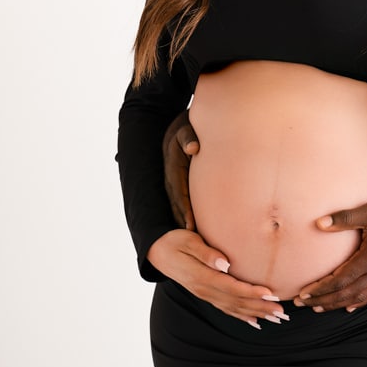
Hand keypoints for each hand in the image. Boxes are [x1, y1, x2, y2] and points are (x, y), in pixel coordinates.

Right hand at [146, 229, 288, 327]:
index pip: (231, 287)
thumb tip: (224, 263)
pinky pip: (227, 308)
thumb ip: (206, 252)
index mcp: (202, 277)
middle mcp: (205, 290)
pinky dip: (242, 316)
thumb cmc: (175, 241)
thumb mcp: (188, 241)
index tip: (270, 293)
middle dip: (260, 306)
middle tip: (281, 312)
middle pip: (236, 301)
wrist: (157, 251)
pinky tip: (256, 321)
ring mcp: (205, 295)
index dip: (251, 291)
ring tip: (276, 318)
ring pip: (234, 308)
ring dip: (256, 313)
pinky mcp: (206, 295)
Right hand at [163, 110, 198, 229]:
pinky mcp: (178, 180)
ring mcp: (173, 179)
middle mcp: (171, 176)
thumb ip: (189, 137)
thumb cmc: (186, 126)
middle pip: (177, 203)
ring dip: (184, 220)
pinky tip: (196, 225)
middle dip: (184, 221)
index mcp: (173, 166)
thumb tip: (193, 148)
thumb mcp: (186, 128)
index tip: (191, 225)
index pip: (179, 191)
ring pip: (177, 203)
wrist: (177, 125)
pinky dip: (186, 211)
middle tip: (194, 240)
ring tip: (195, 240)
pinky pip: (182, 198)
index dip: (184, 209)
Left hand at [294, 196, 366, 312]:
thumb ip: (345, 218)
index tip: (303, 294)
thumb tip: (319, 224)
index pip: (340, 281)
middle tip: (303, 304)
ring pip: (358, 297)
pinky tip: (350, 307)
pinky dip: (359, 303)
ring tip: (320, 307)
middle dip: (323, 300)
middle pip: (346, 294)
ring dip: (337, 304)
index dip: (320, 289)